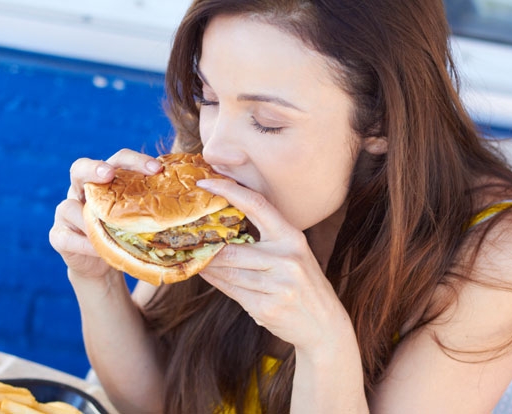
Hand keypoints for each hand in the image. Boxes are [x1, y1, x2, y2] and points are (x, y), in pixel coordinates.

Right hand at [49, 149, 161, 280]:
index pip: (117, 160)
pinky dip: (83, 244)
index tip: (156, 168)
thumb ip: (155, 207)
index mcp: (105, 181)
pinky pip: (66, 237)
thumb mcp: (139, 219)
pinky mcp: (58, 236)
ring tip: (108, 230)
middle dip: (93, 168)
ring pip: (69, 207)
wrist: (100, 265)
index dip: (134, 160)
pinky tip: (98, 250)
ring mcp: (65, 212)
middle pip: (79, 168)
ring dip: (89, 218)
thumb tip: (199, 199)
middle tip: (107, 174)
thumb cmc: (125, 235)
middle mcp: (81, 190)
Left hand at [196, 179, 353, 352]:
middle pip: (233, 249)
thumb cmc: (303, 285)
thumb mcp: (293, 254)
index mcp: (292, 238)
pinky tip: (206, 274)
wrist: (324, 326)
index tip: (205, 182)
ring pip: (228, 272)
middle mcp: (287, 259)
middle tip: (186, 237)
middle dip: (207, 247)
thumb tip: (222, 226)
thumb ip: (265, 240)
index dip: (229, 191)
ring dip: (207, 266)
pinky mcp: (267, 308)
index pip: (257, 205)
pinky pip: (232, 291)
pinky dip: (216, 282)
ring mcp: (278, 285)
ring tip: (194, 257)